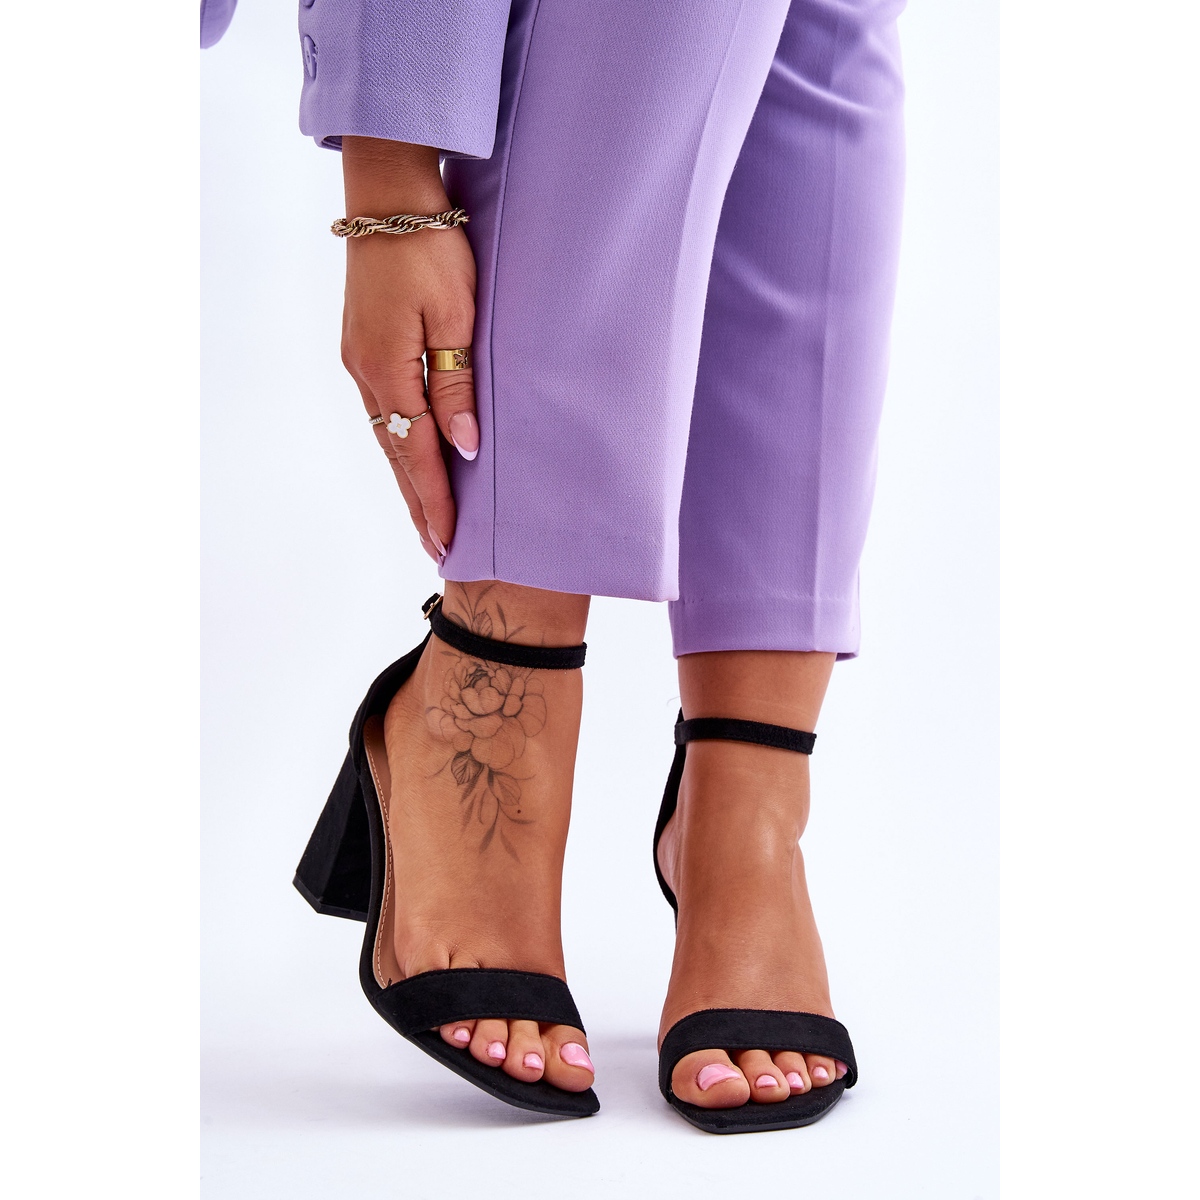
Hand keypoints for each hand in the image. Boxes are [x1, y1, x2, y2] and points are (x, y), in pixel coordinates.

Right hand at [339, 137, 479, 562]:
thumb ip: (457, 385)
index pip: (416, 453)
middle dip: (418, 505)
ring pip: (388, 437)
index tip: (448, 542)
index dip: (435, 501)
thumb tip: (463, 448)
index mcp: (388, 370)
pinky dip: (401, 447)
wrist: (390, 199)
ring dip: (408, 480)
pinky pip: (385, 412)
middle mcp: (366, 374)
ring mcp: (360, 362)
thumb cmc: (430, 250)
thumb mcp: (457, 316)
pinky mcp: (364, 349)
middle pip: (396, 455)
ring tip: (427, 520)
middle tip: (437, 550)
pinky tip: (412, 462)